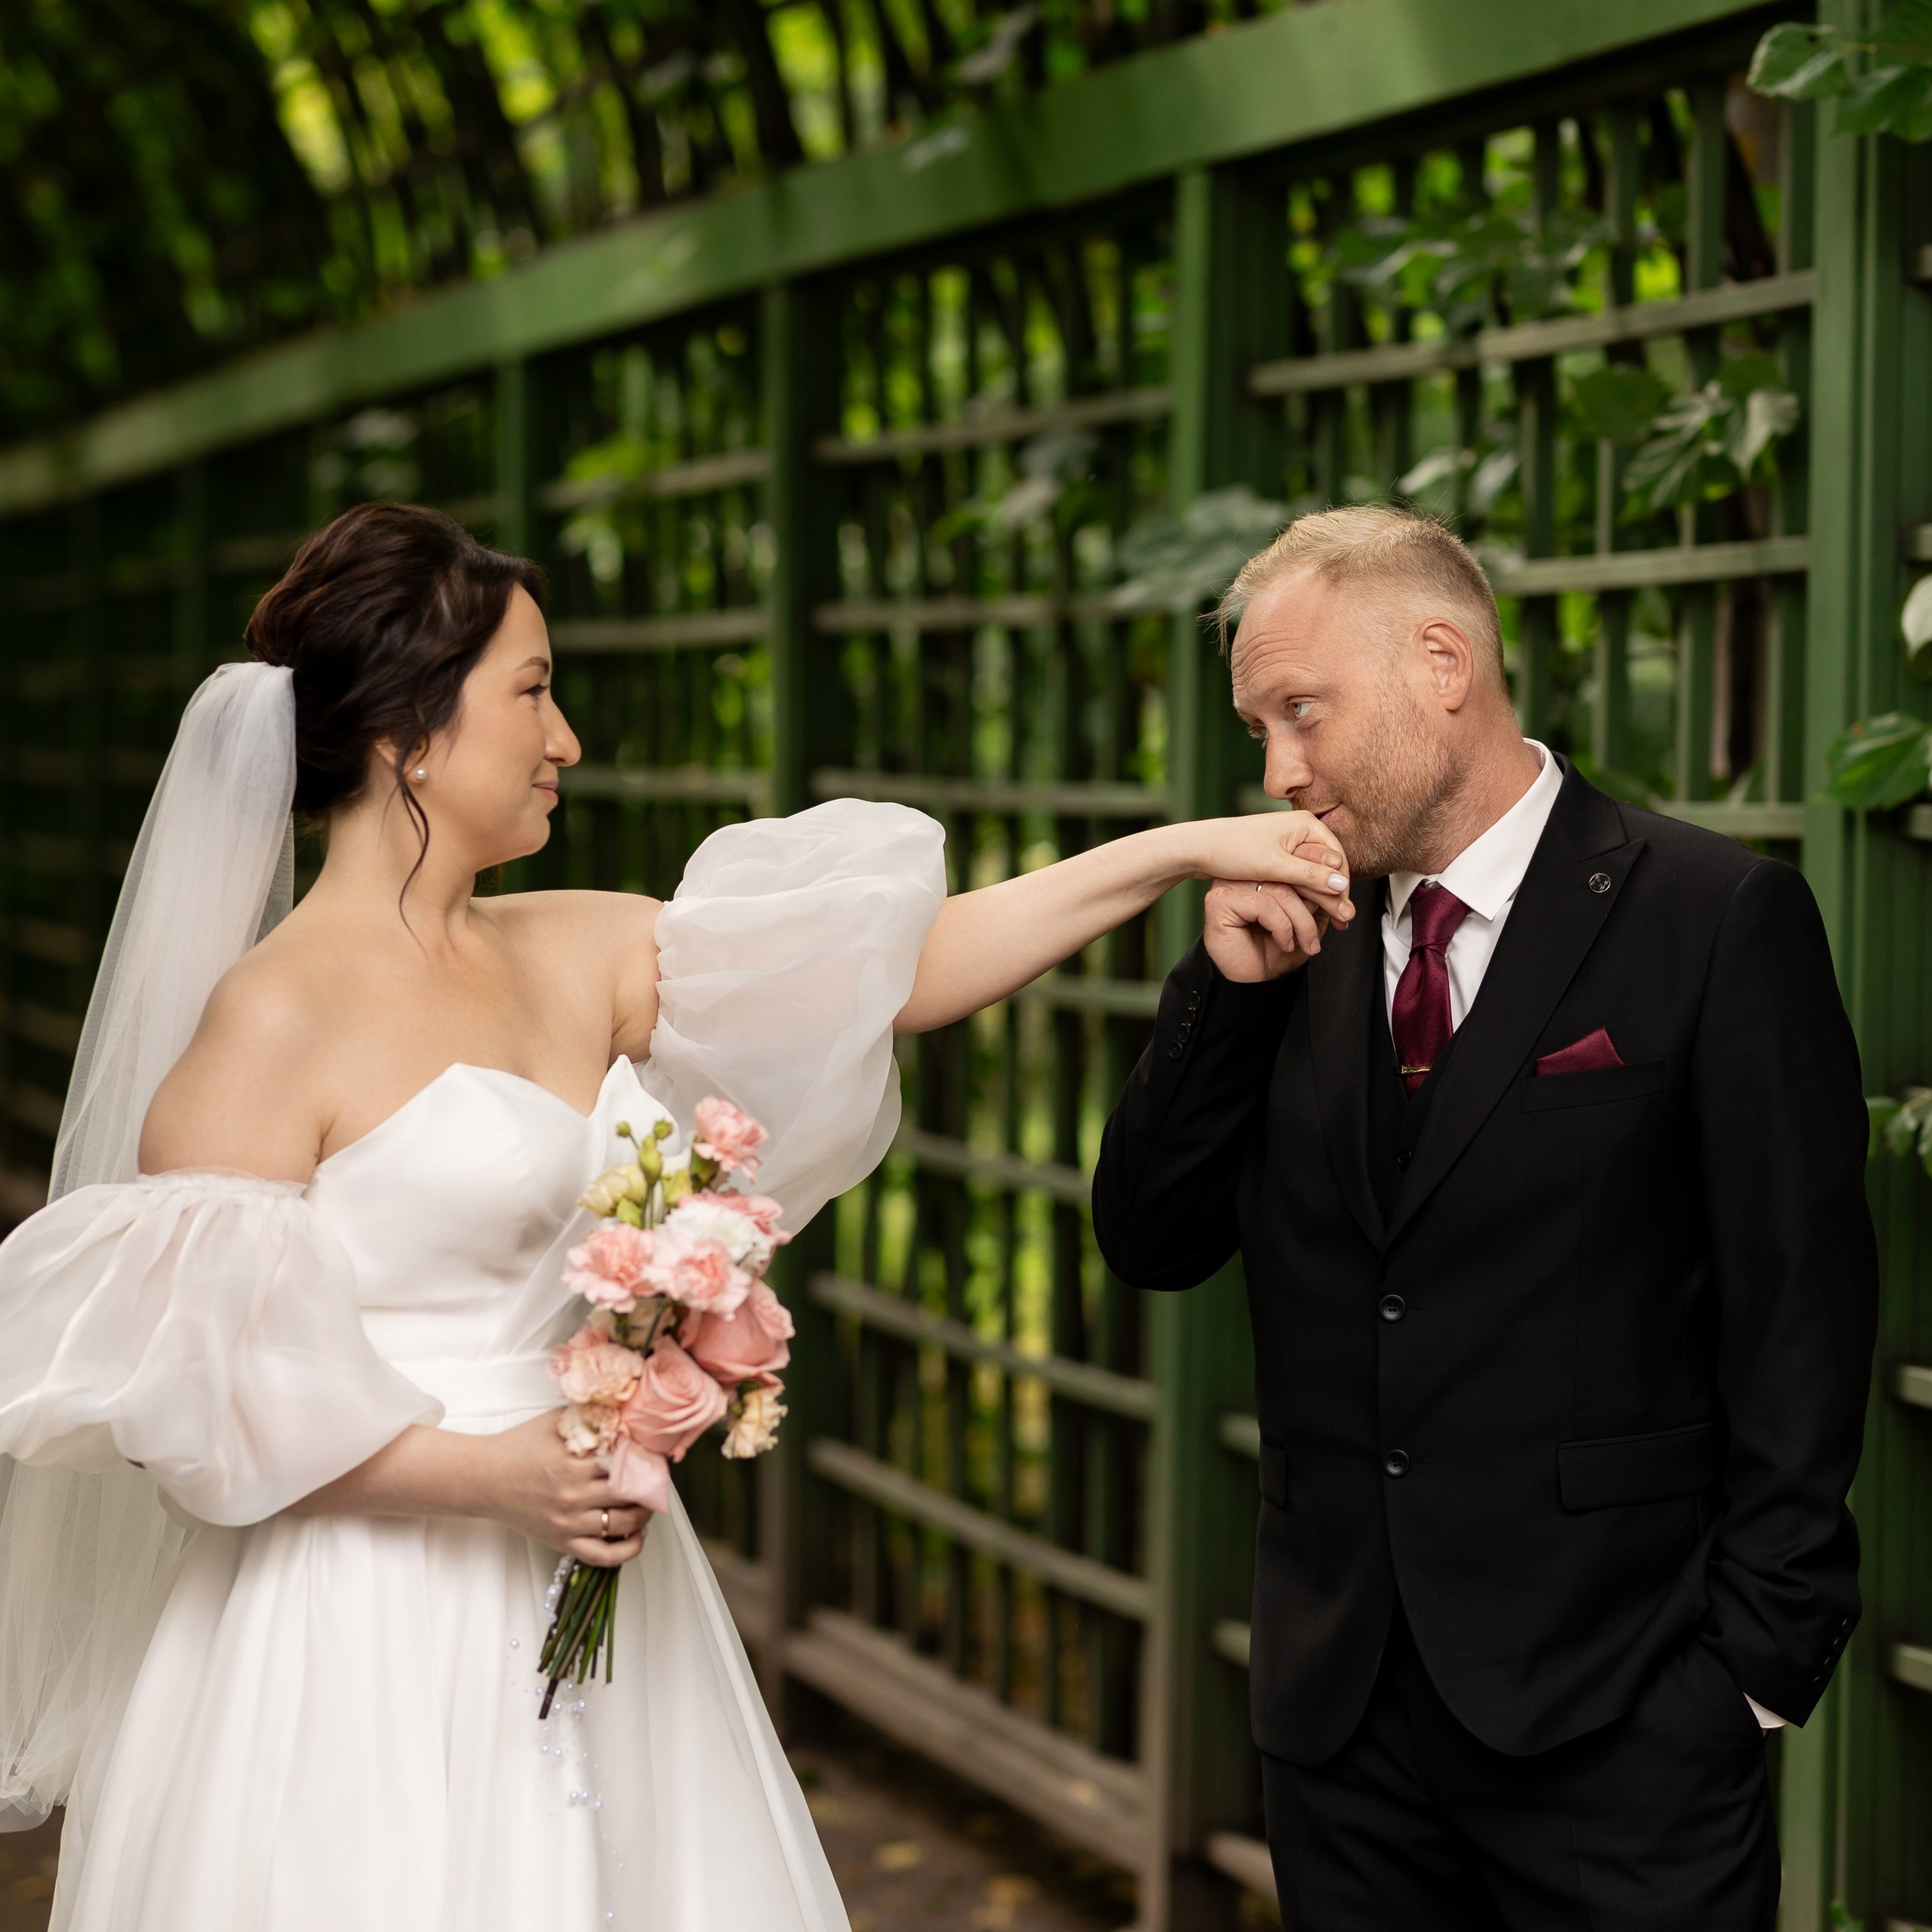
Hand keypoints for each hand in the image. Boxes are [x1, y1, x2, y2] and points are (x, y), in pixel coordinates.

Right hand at [469, 1411, 648, 1566]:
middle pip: (630, 1493)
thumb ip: (588, 1415)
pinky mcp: (561, 1541)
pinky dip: (627, 1550)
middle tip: (658, 1477)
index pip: (626, 1462)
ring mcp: (568, 1523)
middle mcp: (574, 1495)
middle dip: (650, 1485)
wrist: (483, 1479)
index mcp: (574, 1463)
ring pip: (623, 1524)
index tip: (654, 1454)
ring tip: (649, 1503)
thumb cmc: (518, 1446)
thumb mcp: (554, 1421)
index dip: (646, 1458)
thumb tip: (623, 1410)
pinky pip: (603, 1556)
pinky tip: (637, 1535)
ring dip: (644, 1514)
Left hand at [1180, 810, 1352, 922]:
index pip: (1338, 858)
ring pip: (1315, 871)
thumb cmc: (1233, 851)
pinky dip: (1306, 891)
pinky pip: (1300, 873)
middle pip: (1329, 865)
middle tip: (1344, 921)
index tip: (1345, 912)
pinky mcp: (1278, 852)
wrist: (1199, 848)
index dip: (1343, 887)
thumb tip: (1342, 884)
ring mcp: (1290, 840)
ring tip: (1332, 921)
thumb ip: (1309, 875)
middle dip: (1336, 894)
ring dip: (1323, 895)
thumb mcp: (1274, 866)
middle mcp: (1301, 829)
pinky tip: (1310, 910)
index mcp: (1306, 824)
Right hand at [1204, 836, 1353, 981]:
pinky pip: (1264, 904)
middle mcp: (1246, 873)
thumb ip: (1319, 899)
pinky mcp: (1220, 900)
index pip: (1299, 861)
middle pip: (1292, 872)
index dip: (1326, 881)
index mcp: (1265, 870)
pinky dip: (1282, 927)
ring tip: (1308, 944)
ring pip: (1281, 890)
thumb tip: (1339, 882)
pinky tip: (1284, 942)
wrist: (1250, 980)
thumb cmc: (1273, 950)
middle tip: (1343, 917)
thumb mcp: (1307, 921)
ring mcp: (1230, 884)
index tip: (1348, 906)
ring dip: (1303, 921)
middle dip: (1323, 898)